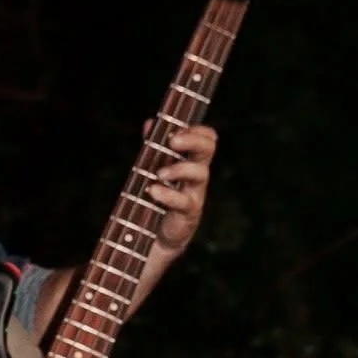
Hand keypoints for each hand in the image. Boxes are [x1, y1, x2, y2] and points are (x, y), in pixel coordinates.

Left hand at [144, 121, 215, 262]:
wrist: (156, 234)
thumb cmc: (159, 196)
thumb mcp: (154, 168)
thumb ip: (153, 146)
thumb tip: (150, 123)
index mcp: (191, 160)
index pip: (206, 138)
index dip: (197, 130)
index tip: (176, 128)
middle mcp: (197, 174)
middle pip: (207, 149)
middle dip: (192, 140)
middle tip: (172, 141)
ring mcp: (195, 193)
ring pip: (200, 173)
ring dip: (179, 168)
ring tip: (159, 173)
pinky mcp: (188, 213)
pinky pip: (184, 201)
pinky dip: (167, 194)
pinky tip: (153, 191)